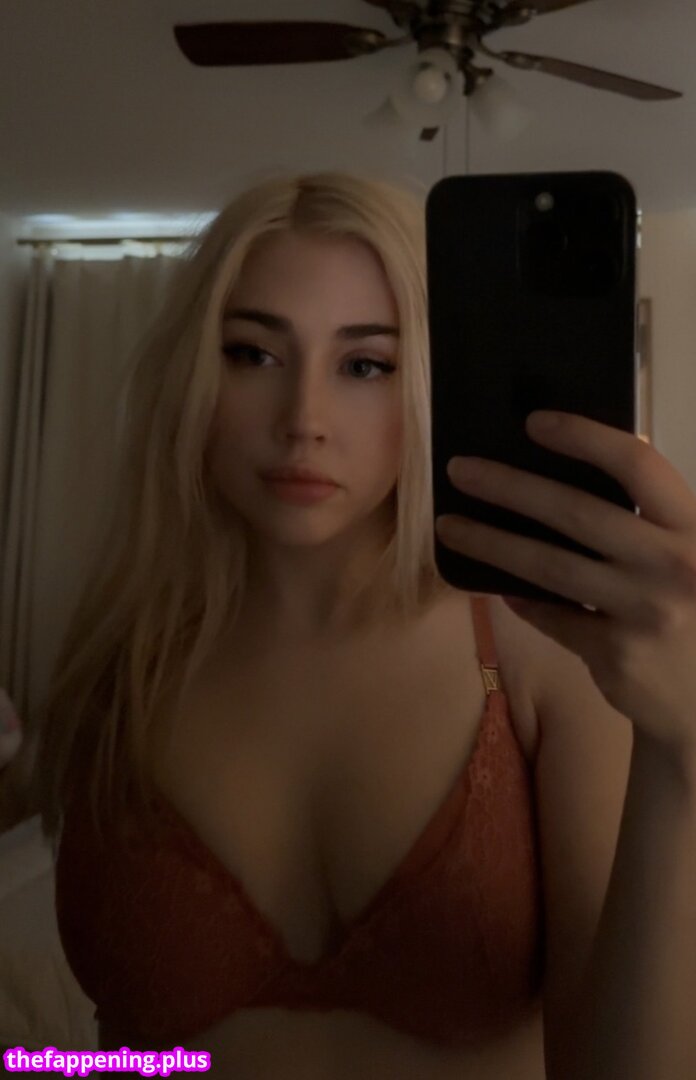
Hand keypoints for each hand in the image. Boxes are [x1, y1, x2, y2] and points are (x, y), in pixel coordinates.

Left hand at [434, 410, 695, 762]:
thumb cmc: (695, 612)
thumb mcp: (688, 556)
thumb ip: (649, 522)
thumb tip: (570, 474)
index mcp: (693, 527)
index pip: (639, 466)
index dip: (585, 437)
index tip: (534, 422)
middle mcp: (674, 564)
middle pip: (578, 512)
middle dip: (510, 486)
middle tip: (460, 470)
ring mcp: (645, 612)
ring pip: (551, 567)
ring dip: (493, 542)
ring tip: (449, 526)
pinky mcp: (616, 655)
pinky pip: (552, 616)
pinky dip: (521, 598)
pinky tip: (496, 585)